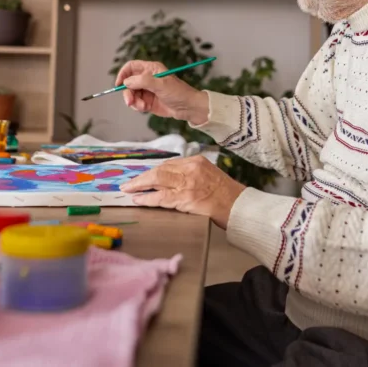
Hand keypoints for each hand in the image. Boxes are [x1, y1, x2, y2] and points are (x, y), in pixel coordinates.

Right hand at [115, 59, 209, 125]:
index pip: (131, 67)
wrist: (188, 108)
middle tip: (130, 101)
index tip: (119, 84)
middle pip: (128, 83)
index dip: (123, 74)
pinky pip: (136, 103)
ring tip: (143, 106)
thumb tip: (127, 81)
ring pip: (131, 94)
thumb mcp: (161, 84)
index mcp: (151, 69)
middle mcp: (147, 78)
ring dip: (134, 101)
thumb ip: (143, 81)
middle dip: (128, 92)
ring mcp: (147, 90)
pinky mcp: (148, 101)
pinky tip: (146, 108)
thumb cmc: (178, 92)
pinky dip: (138, 106)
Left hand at [120, 155, 245, 228]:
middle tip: (128, 183)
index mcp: (196, 161)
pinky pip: (161, 197)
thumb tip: (169, 180)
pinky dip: (147, 199)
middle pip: (160, 170)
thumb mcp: (209, 175)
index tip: (143, 177)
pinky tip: (138, 200)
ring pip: (157, 181)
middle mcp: (190, 169)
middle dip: (142, 177)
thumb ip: (190, 174)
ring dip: (140, 186)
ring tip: (128, 190)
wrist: (238, 206)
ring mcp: (187, 183)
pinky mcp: (185, 198)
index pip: (168, 164)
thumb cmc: (225, 194)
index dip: (153, 172)